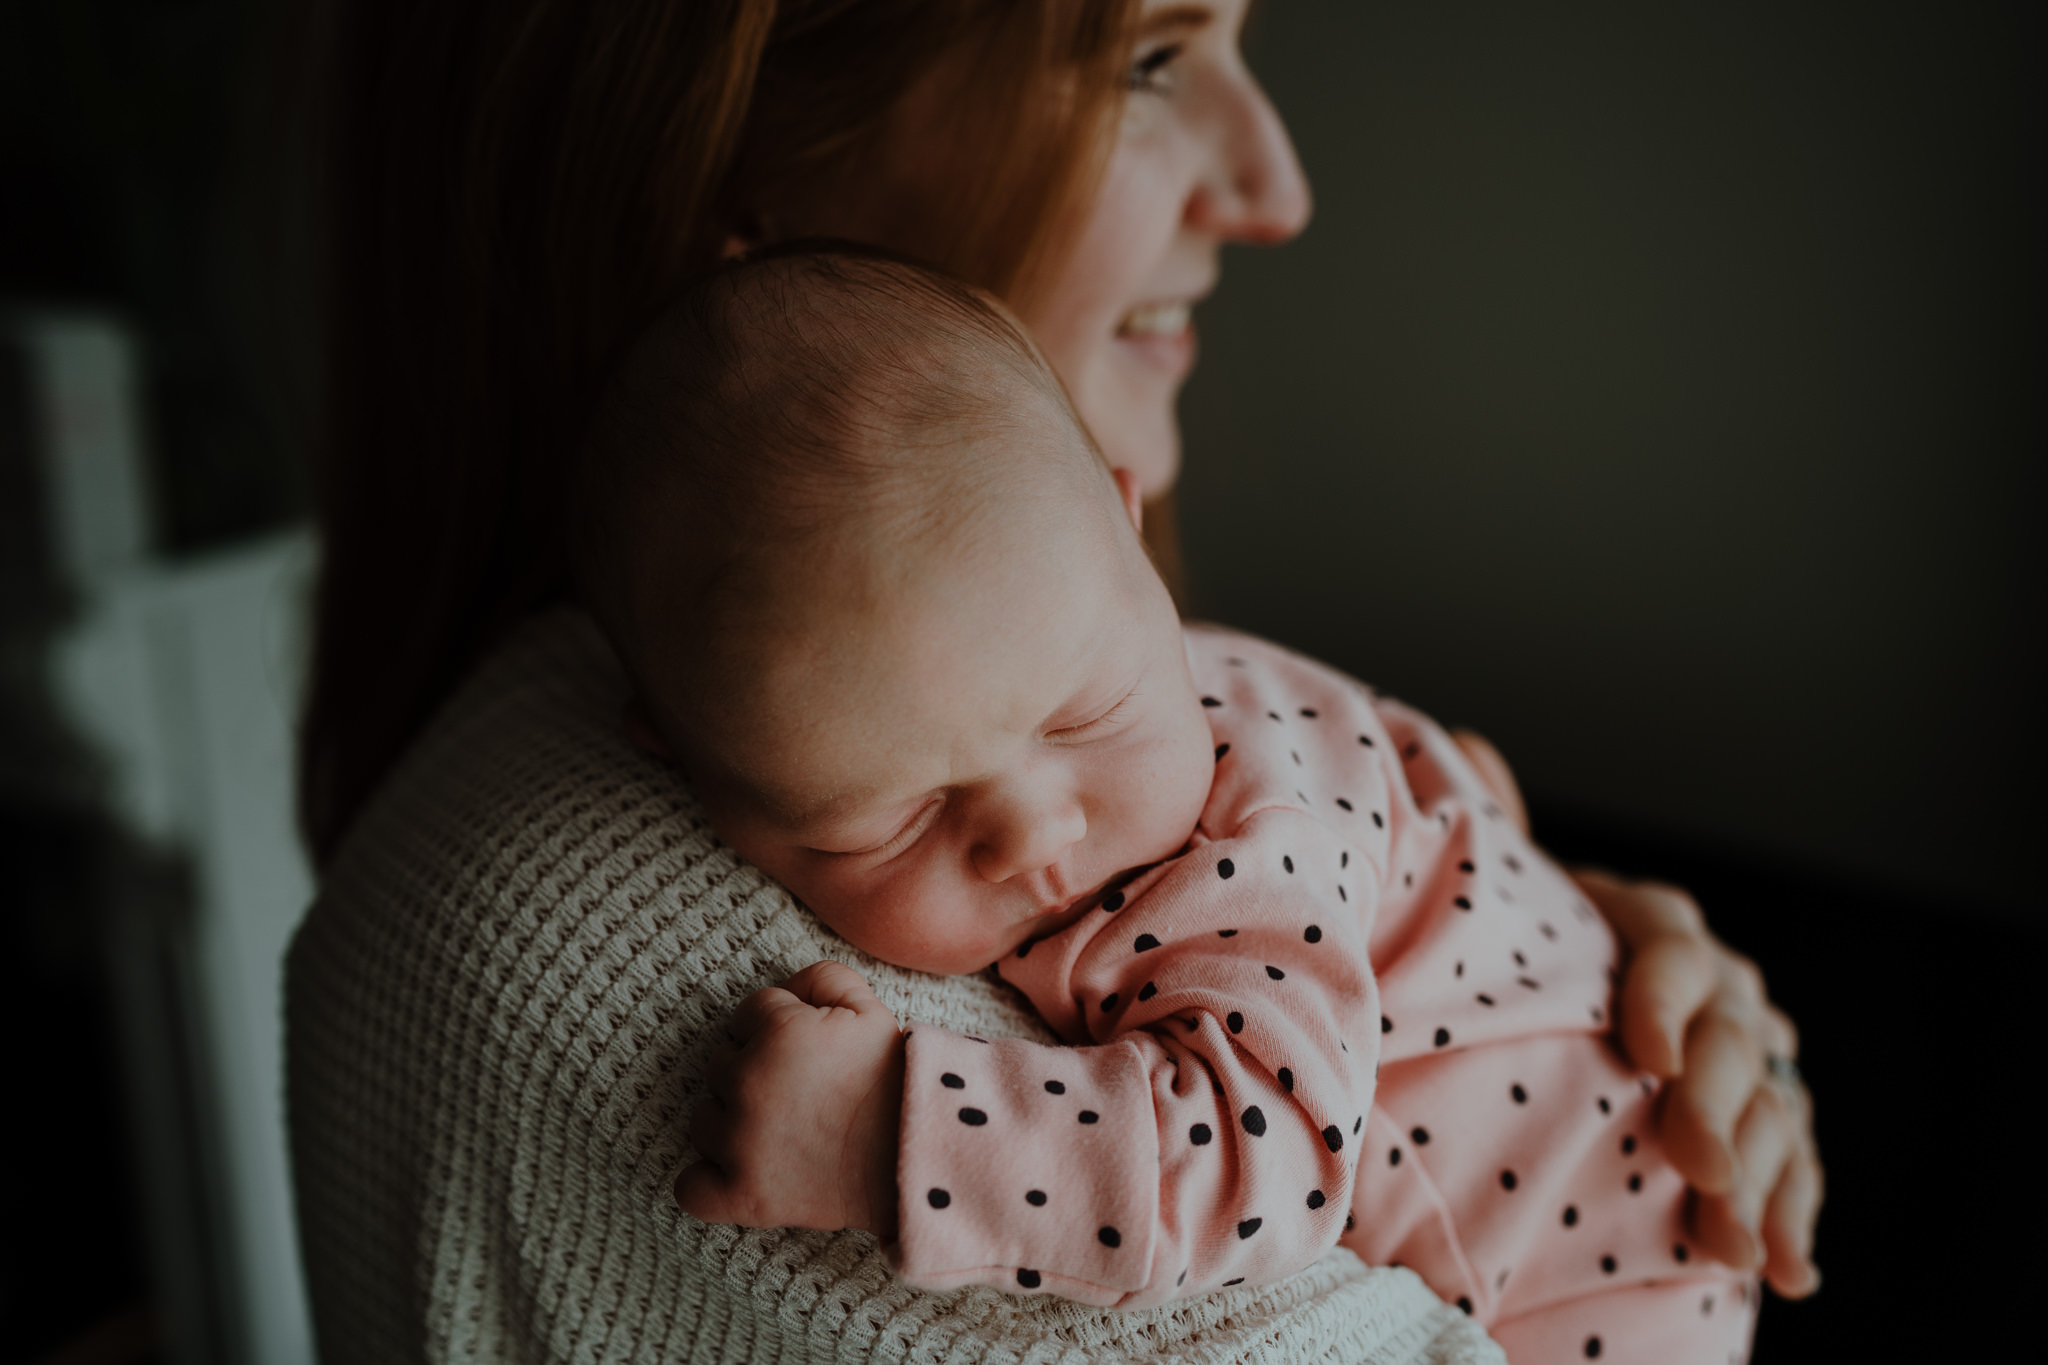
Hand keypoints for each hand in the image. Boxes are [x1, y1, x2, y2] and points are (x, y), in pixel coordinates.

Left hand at [674, 961, 905, 1236]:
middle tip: (800, 1092)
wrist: (918, 1156)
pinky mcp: (742, 1196)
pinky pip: (690, 1187)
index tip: (810, 1051)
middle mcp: (748, 1084)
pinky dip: (708, 1181)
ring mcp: (740, 1144)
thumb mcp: (868, 1007)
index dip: (781, 1027)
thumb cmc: (894, 1081)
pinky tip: (740, 1170)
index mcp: (775, 1032)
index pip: (748, 1014)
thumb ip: (819, 977)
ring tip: (781, 1131)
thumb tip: (785, 992)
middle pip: (720, 1065)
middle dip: (755, 1071)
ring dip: (732, 1122)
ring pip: (704, 1120)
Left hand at [1450, 730, 1822, 1298]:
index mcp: (1656, 930)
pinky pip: (1794, 1173)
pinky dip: (1790, 1220)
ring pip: (1773, 1112)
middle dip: (1719, 1103)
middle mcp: (1719, 992)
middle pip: (1735, 1038)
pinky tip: (1785, 1272)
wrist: (1573, 1040)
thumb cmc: (1541, 968)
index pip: (1672, 945)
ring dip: (1757, 1177)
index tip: (1646, 1053)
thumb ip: (1504, 841)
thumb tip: (1469, 743)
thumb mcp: (1516, 911)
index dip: (1666, 996)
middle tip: (1691, 1161)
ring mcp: (1753, 1062)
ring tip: (1731, 1239)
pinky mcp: (1768, 1131)